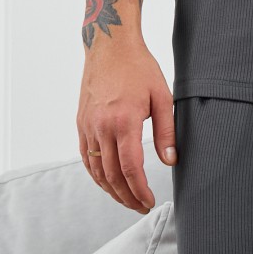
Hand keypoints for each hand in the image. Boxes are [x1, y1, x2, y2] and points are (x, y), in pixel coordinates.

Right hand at [78, 41, 177, 212]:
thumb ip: (166, 132)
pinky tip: (108, 182)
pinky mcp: (81, 123)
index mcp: (124, 120)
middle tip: (141, 207)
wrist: (109, 46)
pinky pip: (85, 157)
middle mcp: (102, 126)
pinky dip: (96, 175)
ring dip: (111, 190)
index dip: (139, 190)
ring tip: (127, 200)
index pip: (130, 167)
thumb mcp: (162, 97)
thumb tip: (170, 161)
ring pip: (96, 169)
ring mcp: (88, 126)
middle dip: (127, 196)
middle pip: (112, 174)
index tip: (149, 201)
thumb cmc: (139, 68)